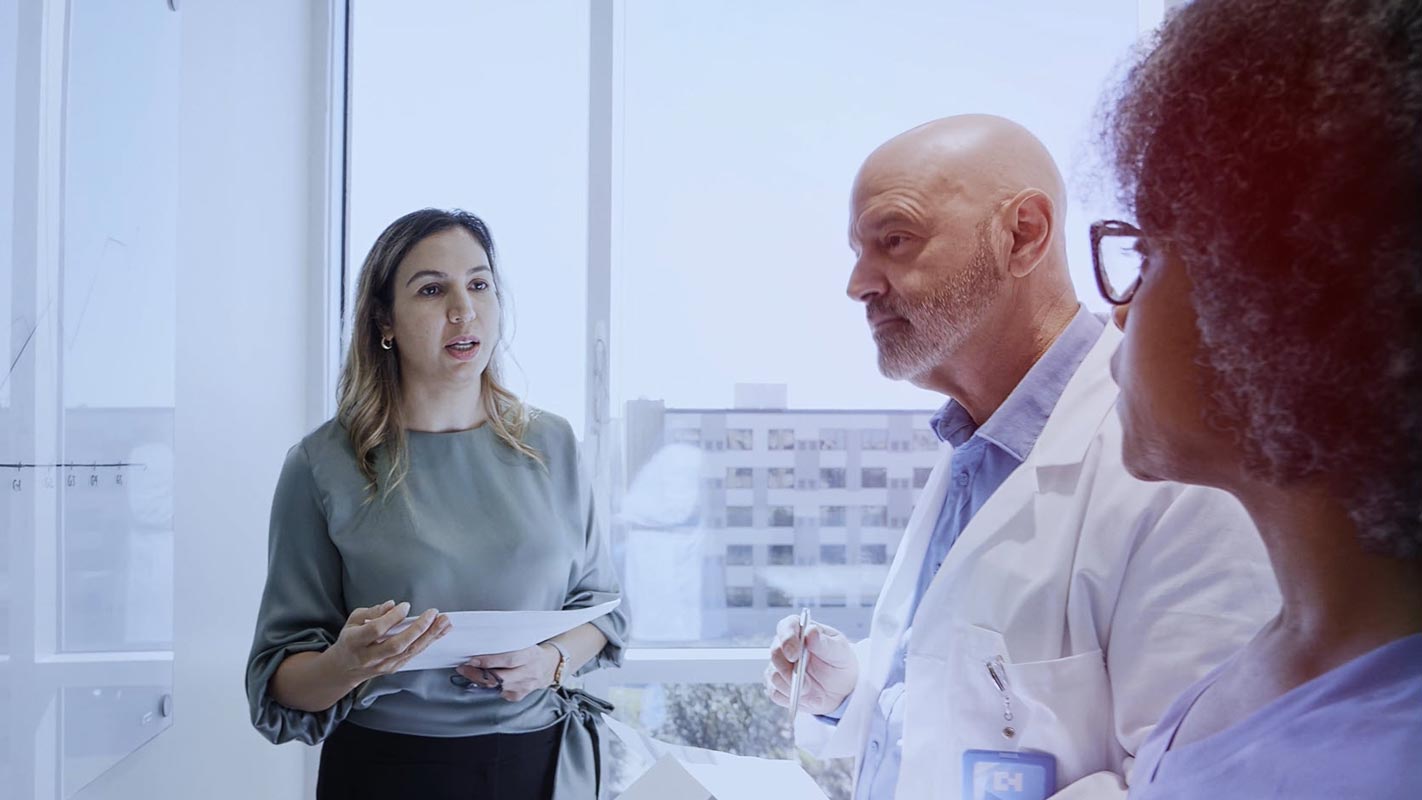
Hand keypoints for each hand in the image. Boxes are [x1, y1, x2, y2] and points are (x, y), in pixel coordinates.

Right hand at [325, 600, 449, 681]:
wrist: (344, 669)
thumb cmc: (350, 640)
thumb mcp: (353, 620)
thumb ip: (372, 612)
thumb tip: (391, 605)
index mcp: (355, 642)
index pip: (376, 630)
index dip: (392, 618)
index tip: (406, 606)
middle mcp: (369, 657)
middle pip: (397, 644)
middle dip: (418, 629)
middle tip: (434, 614)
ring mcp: (383, 665)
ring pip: (409, 652)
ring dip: (430, 636)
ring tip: (444, 622)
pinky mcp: (394, 668)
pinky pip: (413, 655)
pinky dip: (428, 642)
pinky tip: (439, 632)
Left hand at [456, 644, 559, 701]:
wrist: (548, 667)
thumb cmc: (531, 652)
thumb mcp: (525, 642)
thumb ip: (507, 643)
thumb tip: (482, 641)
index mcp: (530, 655)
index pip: (508, 660)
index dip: (489, 661)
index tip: (473, 659)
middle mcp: (529, 672)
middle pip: (500, 677)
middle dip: (478, 674)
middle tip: (463, 668)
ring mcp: (524, 686)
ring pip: (497, 687)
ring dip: (479, 681)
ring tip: (467, 672)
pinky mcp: (518, 696)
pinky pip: (498, 693)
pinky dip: (487, 687)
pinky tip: (480, 680)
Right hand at [765, 615, 857, 715]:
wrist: (840, 690)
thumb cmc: (840, 663)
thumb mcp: (839, 652)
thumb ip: (825, 642)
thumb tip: (810, 631)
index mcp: (801, 630)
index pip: (786, 627)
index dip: (787, 639)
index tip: (794, 655)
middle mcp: (785, 645)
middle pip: (775, 653)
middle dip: (788, 670)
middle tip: (804, 682)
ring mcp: (779, 665)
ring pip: (773, 675)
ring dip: (791, 686)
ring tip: (808, 689)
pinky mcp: (777, 684)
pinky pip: (775, 692)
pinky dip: (788, 697)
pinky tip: (802, 696)